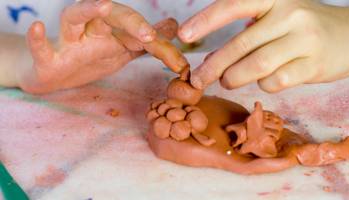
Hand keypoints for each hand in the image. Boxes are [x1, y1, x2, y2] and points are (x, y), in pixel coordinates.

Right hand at [18, 0, 185, 93]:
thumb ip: (146, 41)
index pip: (138, 30)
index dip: (159, 43)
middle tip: (149, 34)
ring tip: (103, 6)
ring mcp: (69, 42)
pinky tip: (37, 28)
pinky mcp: (48, 59)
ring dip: (88, 10)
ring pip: (74, 17)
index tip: (178, 63)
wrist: (56, 76)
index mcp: (111, 30)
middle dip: (131, 21)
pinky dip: (37, 39)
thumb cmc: (90, 59)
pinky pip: (40, 47)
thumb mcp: (123, 50)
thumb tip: (173, 26)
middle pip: (110, 15)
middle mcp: (91, 30)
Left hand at [179, 0, 348, 91]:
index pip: (234, 4)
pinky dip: (263, 85)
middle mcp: (291, 14)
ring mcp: (305, 40)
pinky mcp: (314, 65)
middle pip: (241, 44)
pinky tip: (263, 80)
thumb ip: (246, 33)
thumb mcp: (276, 16)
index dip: (206, 20)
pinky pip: (276, 81)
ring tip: (226, 81)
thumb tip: (211, 59)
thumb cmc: (302, 26)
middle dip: (213, 65)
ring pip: (256, 66)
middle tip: (198, 79)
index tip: (183, 36)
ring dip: (234, 77)